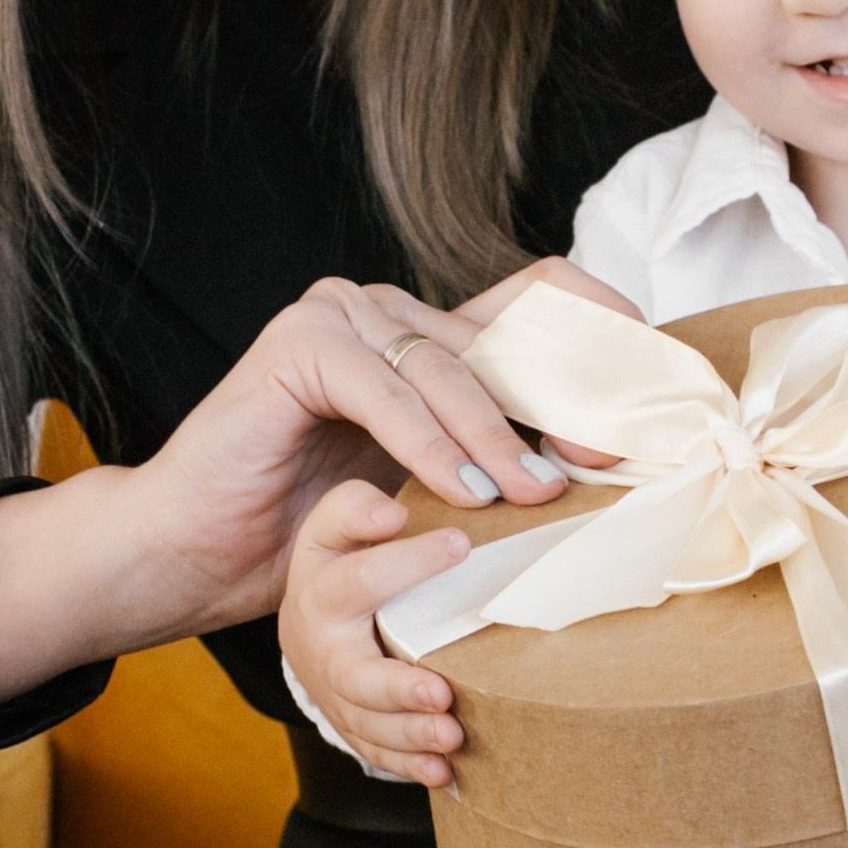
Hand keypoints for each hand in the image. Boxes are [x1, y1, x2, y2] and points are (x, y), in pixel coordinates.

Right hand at [132, 256, 638, 631]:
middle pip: (504, 334)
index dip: (600, 329)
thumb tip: (601, 462)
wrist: (195, 548)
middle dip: (562, 398)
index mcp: (426, 333)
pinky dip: (429, 442)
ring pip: (448, 366)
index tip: (652, 388)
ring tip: (534, 497)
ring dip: (498, 436)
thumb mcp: (427, 488)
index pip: (537, 299)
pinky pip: (384, 388)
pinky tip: (461, 491)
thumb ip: (492, 452)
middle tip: (605, 460)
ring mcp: (341, 316)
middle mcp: (388, 310)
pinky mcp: (300, 343)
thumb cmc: (308, 527)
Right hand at [279, 480, 469, 785]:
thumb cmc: (339, 560)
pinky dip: (406, 764)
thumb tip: (392, 516)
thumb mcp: (337, 523)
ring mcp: (333, 691)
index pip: (360, 577)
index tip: (461, 544)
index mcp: (320, 588)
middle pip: (352, 674)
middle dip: (396, 689)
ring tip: (453, 737)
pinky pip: (373, 750)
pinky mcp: (348, 722)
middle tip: (442, 695)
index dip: (407, 563)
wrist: (304, 619)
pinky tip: (443, 773)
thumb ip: (358, 508)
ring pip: (364, 722)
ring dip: (408, 734)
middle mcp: (320, 645)